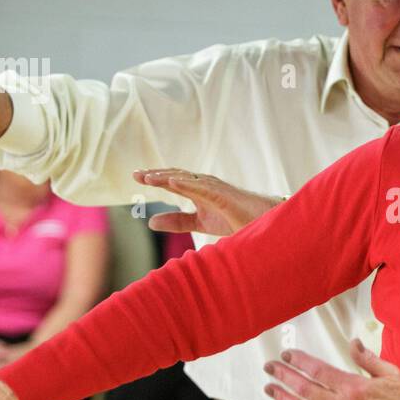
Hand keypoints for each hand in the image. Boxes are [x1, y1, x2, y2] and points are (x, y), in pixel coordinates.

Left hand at [132, 168, 282, 235]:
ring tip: (148, 177)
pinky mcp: (224, 196)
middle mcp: (205, 186)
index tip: (136, 176)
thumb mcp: (201, 223)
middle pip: (176, 176)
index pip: (173, 182)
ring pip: (187, 179)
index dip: (155, 178)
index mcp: (199, 192)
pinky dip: (187, 183)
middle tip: (136, 174)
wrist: (264, 225)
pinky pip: (203, 188)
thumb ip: (178, 221)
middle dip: (156, 174)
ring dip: (167, 176)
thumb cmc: (236, 220)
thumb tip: (150, 222)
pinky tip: (173, 182)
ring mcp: (215, 189)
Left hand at [263, 339, 399, 399]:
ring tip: (269, 388)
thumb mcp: (389, 373)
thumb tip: (352, 342)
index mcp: (352, 387)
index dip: (300, 361)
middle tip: (270, 366)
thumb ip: (367, 358)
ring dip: (283, 399)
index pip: (318, 371)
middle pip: (305, 388)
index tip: (288, 354)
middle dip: (284, 375)